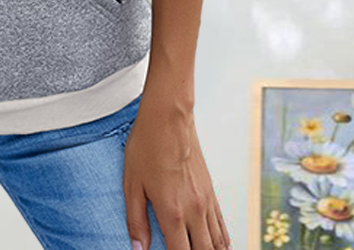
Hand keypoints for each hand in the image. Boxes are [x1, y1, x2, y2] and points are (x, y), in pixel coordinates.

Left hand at [122, 95, 231, 249]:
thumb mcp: (131, 183)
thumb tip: (137, 249)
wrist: (168, 117)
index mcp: (172, 212)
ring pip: (218, 244)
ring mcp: (206, 202)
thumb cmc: (146, 146)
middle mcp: (194, 211)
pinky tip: (214, 245)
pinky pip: (222, 226)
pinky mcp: (211, 192)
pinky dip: (220, 242)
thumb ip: (135, 219)